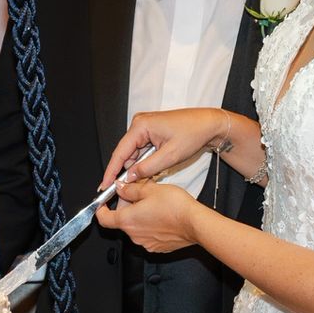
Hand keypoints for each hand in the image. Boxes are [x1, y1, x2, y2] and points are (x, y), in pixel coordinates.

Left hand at [95, 178, 201, 253]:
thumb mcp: (150, 189)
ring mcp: (146, 243)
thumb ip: (130, 189)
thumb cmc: (175, 207)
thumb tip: (120, 187)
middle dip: (127, 207)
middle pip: (122, 221)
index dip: (100, 210)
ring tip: (155, 205)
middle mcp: (134, 235)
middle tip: (139, 195)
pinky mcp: (158, 247)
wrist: (195, 223)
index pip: (103, 219)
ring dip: (140, 216)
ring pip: (136, 227)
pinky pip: (148, 235)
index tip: (103, 204)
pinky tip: (162, 217)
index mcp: (127, 220)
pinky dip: (151, 226)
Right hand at [101, 108, 230, 189]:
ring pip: (134, 153)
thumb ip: (147, 168)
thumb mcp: (169, 156)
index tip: (104, 185)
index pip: (120, 152)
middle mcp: (139, 123)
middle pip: (126, 153)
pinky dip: (145, 162)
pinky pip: (142, 150)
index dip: (111, 171)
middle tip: (124, 189)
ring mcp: (145, 126)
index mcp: (141, 125)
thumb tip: (129, 177)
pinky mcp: (151, 131)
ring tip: (144, 179)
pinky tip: (150, 171)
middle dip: (126, 171)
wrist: (209, 124)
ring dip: (138, 167)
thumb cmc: (193, 134)